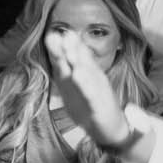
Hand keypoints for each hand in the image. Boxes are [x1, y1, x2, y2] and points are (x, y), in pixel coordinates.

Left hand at [46, 29, 133, 149]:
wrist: (110, 128)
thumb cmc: (91, 103)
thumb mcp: (76, 83)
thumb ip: (68, 65)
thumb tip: (60, 45)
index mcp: (83, 75)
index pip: (71, 59)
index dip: (61, 48)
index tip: (51, 34)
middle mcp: (91, 79)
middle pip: (80, 63)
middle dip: (72, 49)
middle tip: (65, 35)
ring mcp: (96, 91)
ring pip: (88, 76)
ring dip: (80, 64)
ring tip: (71, 54)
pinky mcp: (99, 106)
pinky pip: (92, 96)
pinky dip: (86, 87)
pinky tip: (79, 78)